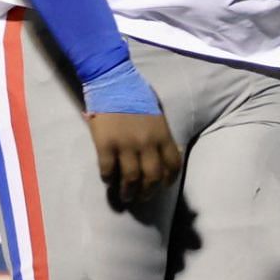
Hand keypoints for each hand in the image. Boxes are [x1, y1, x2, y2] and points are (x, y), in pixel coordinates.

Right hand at [81, 59, 180, 206]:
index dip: (169, 179)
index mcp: (163, 135)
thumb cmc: (137, 95)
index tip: (163, 186)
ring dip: (128, 191)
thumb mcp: (157, 115)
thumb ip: (160, 134)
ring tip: (125, 197)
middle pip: (152, 176)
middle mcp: (147, 143)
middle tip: (142, 198)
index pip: (173, 164)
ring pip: (131, 178)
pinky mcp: (106, 144)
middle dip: (148, 192)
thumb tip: (163, 152)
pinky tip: (108, 180)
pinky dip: (108, 178)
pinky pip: (108, 169)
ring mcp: (126, 144)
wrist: (114, 82)